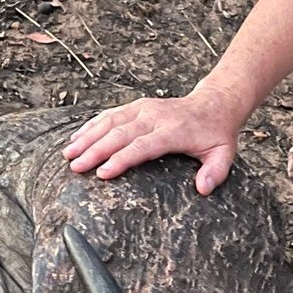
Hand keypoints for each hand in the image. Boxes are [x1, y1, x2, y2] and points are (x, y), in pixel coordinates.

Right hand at [65, 82, 246, 194]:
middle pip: (120, 134)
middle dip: (95, 150)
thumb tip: (203, 189)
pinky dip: (92, 125)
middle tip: (75, 167)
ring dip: (87, 137)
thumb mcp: (224, 154)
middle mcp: (155, 117)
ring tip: (68, 153)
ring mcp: (144, 109)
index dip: (122, 159)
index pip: (143, 146)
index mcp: (173, 131)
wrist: (214, 104)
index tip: (103, 173)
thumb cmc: (216, 134)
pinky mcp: (137, 106)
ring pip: (110, 121)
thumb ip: (215, 172)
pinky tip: (76, 137)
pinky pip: (111, 114)